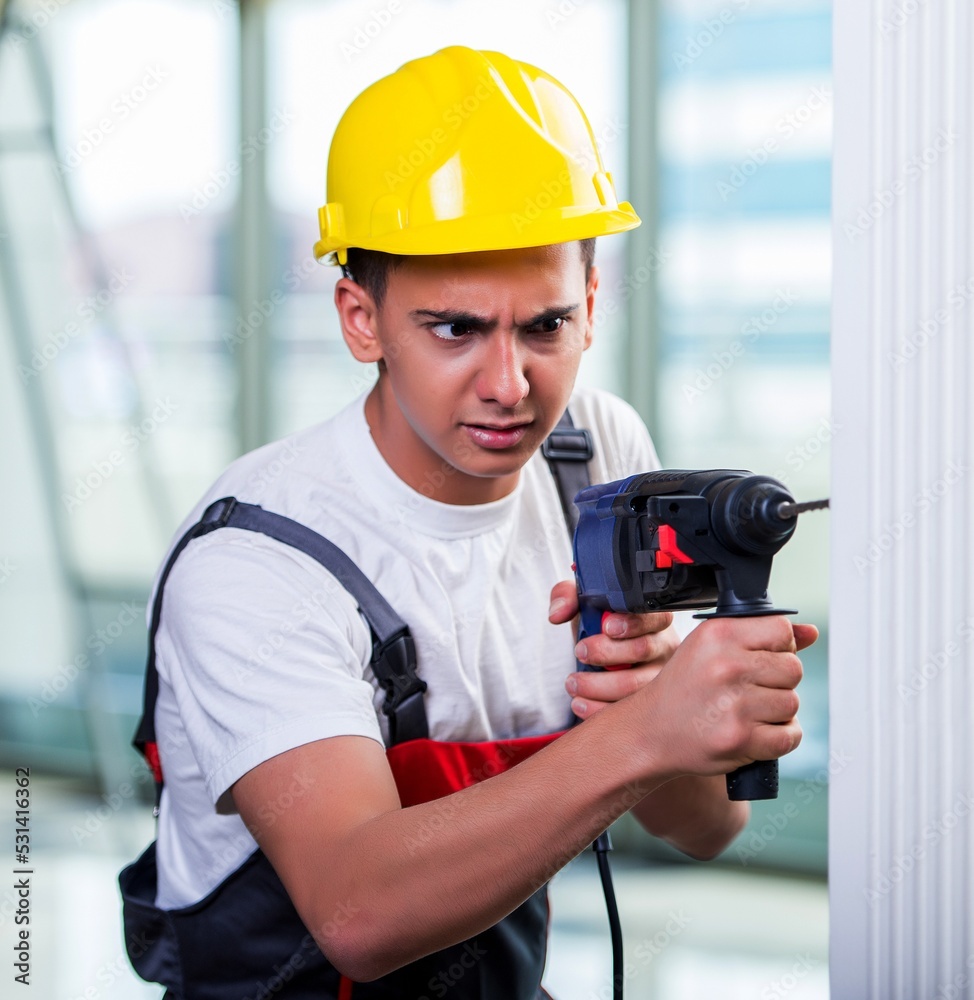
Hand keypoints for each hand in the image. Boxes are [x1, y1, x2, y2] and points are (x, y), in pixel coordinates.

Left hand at [548, 579, 680, 720]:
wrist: (599, 655)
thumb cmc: (599, 626)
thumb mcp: (582, 605)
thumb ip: (567, 597)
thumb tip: (557, 614)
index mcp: (652, 619)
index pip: (652, 617)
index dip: (631, 623)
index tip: (605, 627)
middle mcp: (662, 646)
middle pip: (643, 649)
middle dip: (606, 653)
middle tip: (580, 652)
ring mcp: (659, 677)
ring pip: (635, 685)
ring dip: (598, 685)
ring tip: (572, 682)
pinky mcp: (649, 704)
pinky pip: (629, 711)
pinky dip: (598, 709)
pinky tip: (579, 702)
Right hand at [633, 615, 816, 778]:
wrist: (651, 730)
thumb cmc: (684, 687)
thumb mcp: (711, 648)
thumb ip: (761, 636)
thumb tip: (812, 633)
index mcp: (718, 634)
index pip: (782, 630)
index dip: (778, 647)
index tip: (759, 659)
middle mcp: (726, 665)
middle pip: (793, 668)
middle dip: (778, 681)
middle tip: (749, 689)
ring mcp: (735, 704)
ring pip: (792, 703)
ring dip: (777, 712)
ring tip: (746, 711)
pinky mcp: (741, 738)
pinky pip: (790, 735)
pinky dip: (778, 738)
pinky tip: (753, 732)